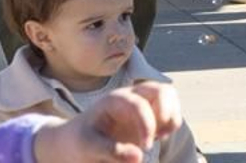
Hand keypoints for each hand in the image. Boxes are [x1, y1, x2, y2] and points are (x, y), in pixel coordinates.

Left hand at [32, 82, 181, 162]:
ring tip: (161, 135)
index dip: (147, 125)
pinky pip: (168, 111)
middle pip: (161, 90)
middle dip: (166, 111)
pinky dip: (170, 123)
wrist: (73, 142)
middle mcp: (131, 97)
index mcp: (115, 100)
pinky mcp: (148, 116)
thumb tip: (139, 157)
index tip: (145, 148)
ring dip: (171, 116)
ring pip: (169, 96)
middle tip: (160, 135)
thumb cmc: (78, 142)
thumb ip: (112, 151)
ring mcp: (141, 104)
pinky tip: (159, 137)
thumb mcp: (88, 147)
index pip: (139, 105)